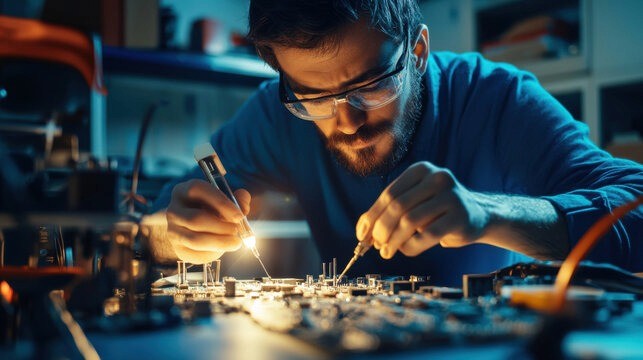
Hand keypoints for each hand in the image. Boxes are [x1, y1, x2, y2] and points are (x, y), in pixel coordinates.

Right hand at [166, 179, 250, 263]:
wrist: (198, 227)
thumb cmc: (213, 209)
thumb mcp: (226, 199)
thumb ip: (238, 199)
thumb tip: (243, 204)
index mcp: (184, 191)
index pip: (198, 190)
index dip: (220, 202)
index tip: (238, 215)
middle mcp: (173, 210)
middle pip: (196, 219)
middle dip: (220, 227)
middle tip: (236, 230)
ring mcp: (173, 231)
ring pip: (195, 240)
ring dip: (220, 242)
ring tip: (235, 242)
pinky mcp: (178, 249)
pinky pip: (196, 255)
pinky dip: (213, 254)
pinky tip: (222, 248)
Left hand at [356, 162, 490, 258]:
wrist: (478, 215)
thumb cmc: (437, 210)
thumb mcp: (413, 202)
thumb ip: (389, 211)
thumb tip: (363, 231)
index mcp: (421, 170)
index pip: (388, 194)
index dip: (372, 216)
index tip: (361, 235)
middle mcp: (437, 177)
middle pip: (397, 206)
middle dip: (381, 229)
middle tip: (375, 245)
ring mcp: (451, 196)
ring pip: (410, 221)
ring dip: (394, 240)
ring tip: (386, 251)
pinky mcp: (460, 217)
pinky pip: (427, 235)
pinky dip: (411, 246)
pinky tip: (405, 250)